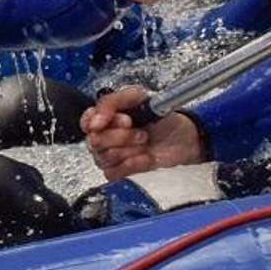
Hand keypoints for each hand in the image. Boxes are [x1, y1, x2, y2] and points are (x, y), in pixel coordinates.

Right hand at [81, 85, 207, 180]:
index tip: (124, 120)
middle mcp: (105, 136)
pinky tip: (145, 156)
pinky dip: (132, 164)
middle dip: (121, 136)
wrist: (184, 136)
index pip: (86, 121)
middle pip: (94, 141)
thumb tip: (95, 119)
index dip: (98, 122)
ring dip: (130, 149)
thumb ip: (113, 101)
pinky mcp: (121, 172)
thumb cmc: (162, 115)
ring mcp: (112, 155)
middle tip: (140, 130)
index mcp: (106, 116)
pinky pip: (114, 172)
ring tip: (145, 141)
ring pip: (104, 158)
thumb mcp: (140, 97)